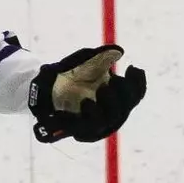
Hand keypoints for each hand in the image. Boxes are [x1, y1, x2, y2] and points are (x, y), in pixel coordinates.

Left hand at [30, 44, 146, 143]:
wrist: (45, 88)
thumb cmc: (71, 75)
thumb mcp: (86, 61)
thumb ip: (101, 57)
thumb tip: (118, 51)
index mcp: (117, 97)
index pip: (135, 95)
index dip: (138, 83)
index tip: (132, 68)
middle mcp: (110, 114)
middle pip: (125, 108)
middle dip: (124, 94)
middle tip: (115, 79)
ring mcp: (97, 125)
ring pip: (110, 119)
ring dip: (109, 104)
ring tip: (102, 89)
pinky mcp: (81, 131)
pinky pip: (90, 128)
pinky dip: (91, 115)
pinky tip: (86, 101)